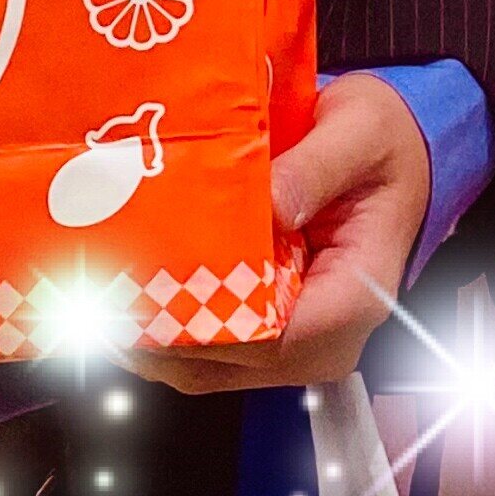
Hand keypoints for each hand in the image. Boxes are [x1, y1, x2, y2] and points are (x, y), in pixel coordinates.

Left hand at [121, 75, 430, 393]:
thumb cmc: (386, 144)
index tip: (142, 289)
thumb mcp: (362, 130)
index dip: (198, 324)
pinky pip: (204, 346)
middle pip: (221, 364)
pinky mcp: (267, 331)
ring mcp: (292, 343)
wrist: (399, 154)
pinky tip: (130, 280)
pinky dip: (164, 321)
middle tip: (95, 280)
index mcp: (353, 298)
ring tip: (100, 278)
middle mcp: (322, 339)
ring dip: (150, 328)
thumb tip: (270, 201)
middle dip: (156, 327)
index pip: (268, 340)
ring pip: (201, 365)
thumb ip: (317, 164)